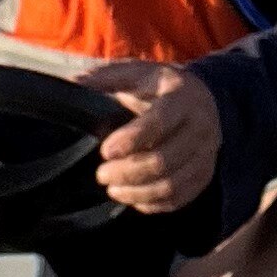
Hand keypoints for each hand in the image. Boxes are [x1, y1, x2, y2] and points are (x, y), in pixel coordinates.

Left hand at [91, 62, 222, 216]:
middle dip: (127, 173)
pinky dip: (154, 204)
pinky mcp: (205, 173)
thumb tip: (70, 84)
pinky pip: (180, 198)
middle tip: (101, 175)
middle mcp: (200, 125)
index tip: (105, 152)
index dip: (131, 140)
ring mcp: (206, 152)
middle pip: (164, 160)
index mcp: (181, 95)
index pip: (159, 122)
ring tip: (113, 189)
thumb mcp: (135, 73)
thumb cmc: (159, 87)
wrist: (202, 98)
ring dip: (137, 193)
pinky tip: (133, 198)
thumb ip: (105, 78)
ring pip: (172, 185)